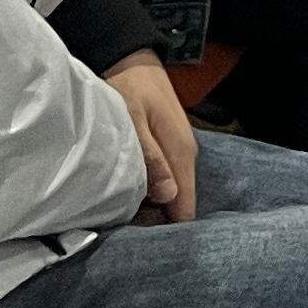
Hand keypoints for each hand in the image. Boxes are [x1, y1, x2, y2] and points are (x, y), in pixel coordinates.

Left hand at [104, 50, 197, 222]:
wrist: (134, 61)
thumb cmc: (130, 89)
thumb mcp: (133, 120)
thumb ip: (150, 157)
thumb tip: (168, 196)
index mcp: (181, 154)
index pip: (186, 208)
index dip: (168, 231)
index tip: (143, 246)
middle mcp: (186, 158)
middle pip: (178, 205)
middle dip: (156, 223)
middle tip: (123, 236)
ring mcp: (178, 154)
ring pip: (170, 195)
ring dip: (150, 209)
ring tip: (121, 222)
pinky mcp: (169, 151)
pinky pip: (164, 182)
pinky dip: (148, 194)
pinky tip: (127, 198)